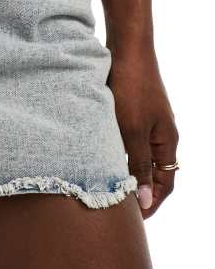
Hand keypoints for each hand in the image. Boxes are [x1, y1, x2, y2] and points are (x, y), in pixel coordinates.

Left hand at [108, 45, 178, 218]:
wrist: (127, 49)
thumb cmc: (132, 88)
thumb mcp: (133, 130)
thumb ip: (138, 165)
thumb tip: (144, 200)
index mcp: (167, 141)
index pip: (165, 183)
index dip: (151, 203)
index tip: (133, 220)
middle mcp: (161, 132)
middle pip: (153, 171)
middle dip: (138, 190)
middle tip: (117, 206)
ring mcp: (148, 120)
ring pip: (139, 154)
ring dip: (126, 170)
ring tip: (107, 184)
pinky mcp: (133, 109)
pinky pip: (129, 138)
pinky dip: (118, 151)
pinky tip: (100, 154)